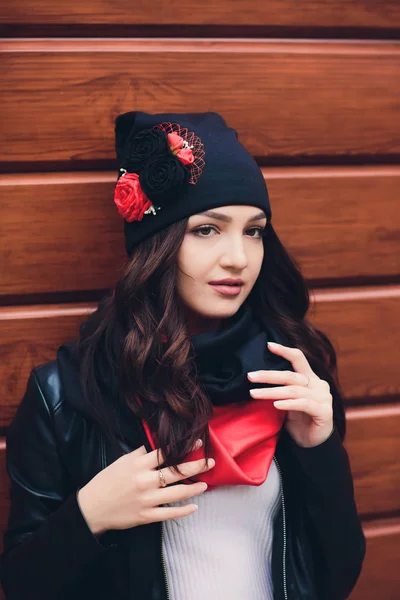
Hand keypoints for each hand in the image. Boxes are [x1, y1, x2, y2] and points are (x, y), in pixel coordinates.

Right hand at [77, 440, 214, 534]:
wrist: (91, 507)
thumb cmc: (105, 482)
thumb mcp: (120, 461)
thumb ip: (138, 454)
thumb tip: (151, 448)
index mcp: (138, 465)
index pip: (166, 453)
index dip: (184, 447)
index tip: (198, 442)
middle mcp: (144, 481)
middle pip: (176, 472)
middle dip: (196, 466)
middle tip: (210, 462)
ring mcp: (146, 500)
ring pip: (176, 494)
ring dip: (193, 489)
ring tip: (205, 484)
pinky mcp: (146, 516)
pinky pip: (169, 514)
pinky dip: (183, 511)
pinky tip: (194, 507)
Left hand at [247, 342, 333, 447]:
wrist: (313, 444)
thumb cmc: (299, 420)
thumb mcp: (288, 400)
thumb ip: (282, 387)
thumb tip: (257, 376)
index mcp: (310, 378)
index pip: (298, 359)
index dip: (284, 350)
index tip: (268, 345)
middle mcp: (318, 385)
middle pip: (291, 375)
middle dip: (268, 375)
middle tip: (250, 376)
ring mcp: (323, 398)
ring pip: (293, 390)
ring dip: (271, 392)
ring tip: (254, 394)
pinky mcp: (324, 412)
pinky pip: (303, 404)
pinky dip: (288, 404)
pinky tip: (275, 405)